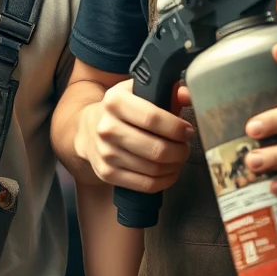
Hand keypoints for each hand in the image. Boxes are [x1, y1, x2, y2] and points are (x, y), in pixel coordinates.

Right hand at [74, 78, 193, 191]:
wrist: (88, 129)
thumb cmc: (123, 110)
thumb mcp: (139, 91)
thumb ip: (167, 90)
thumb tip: (187, 95)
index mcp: (115, 101)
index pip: (152, 118)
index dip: (176, 128)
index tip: (187, 131)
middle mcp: (107, 127)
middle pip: (156, 149)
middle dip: (180, 151)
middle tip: (185, 147)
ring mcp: (106, 153)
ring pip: (154, 169)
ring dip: (174, 166)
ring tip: (178, 158)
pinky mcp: (107, 173)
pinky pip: (145, 185)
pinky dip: (164, 181)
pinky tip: (169, 171)